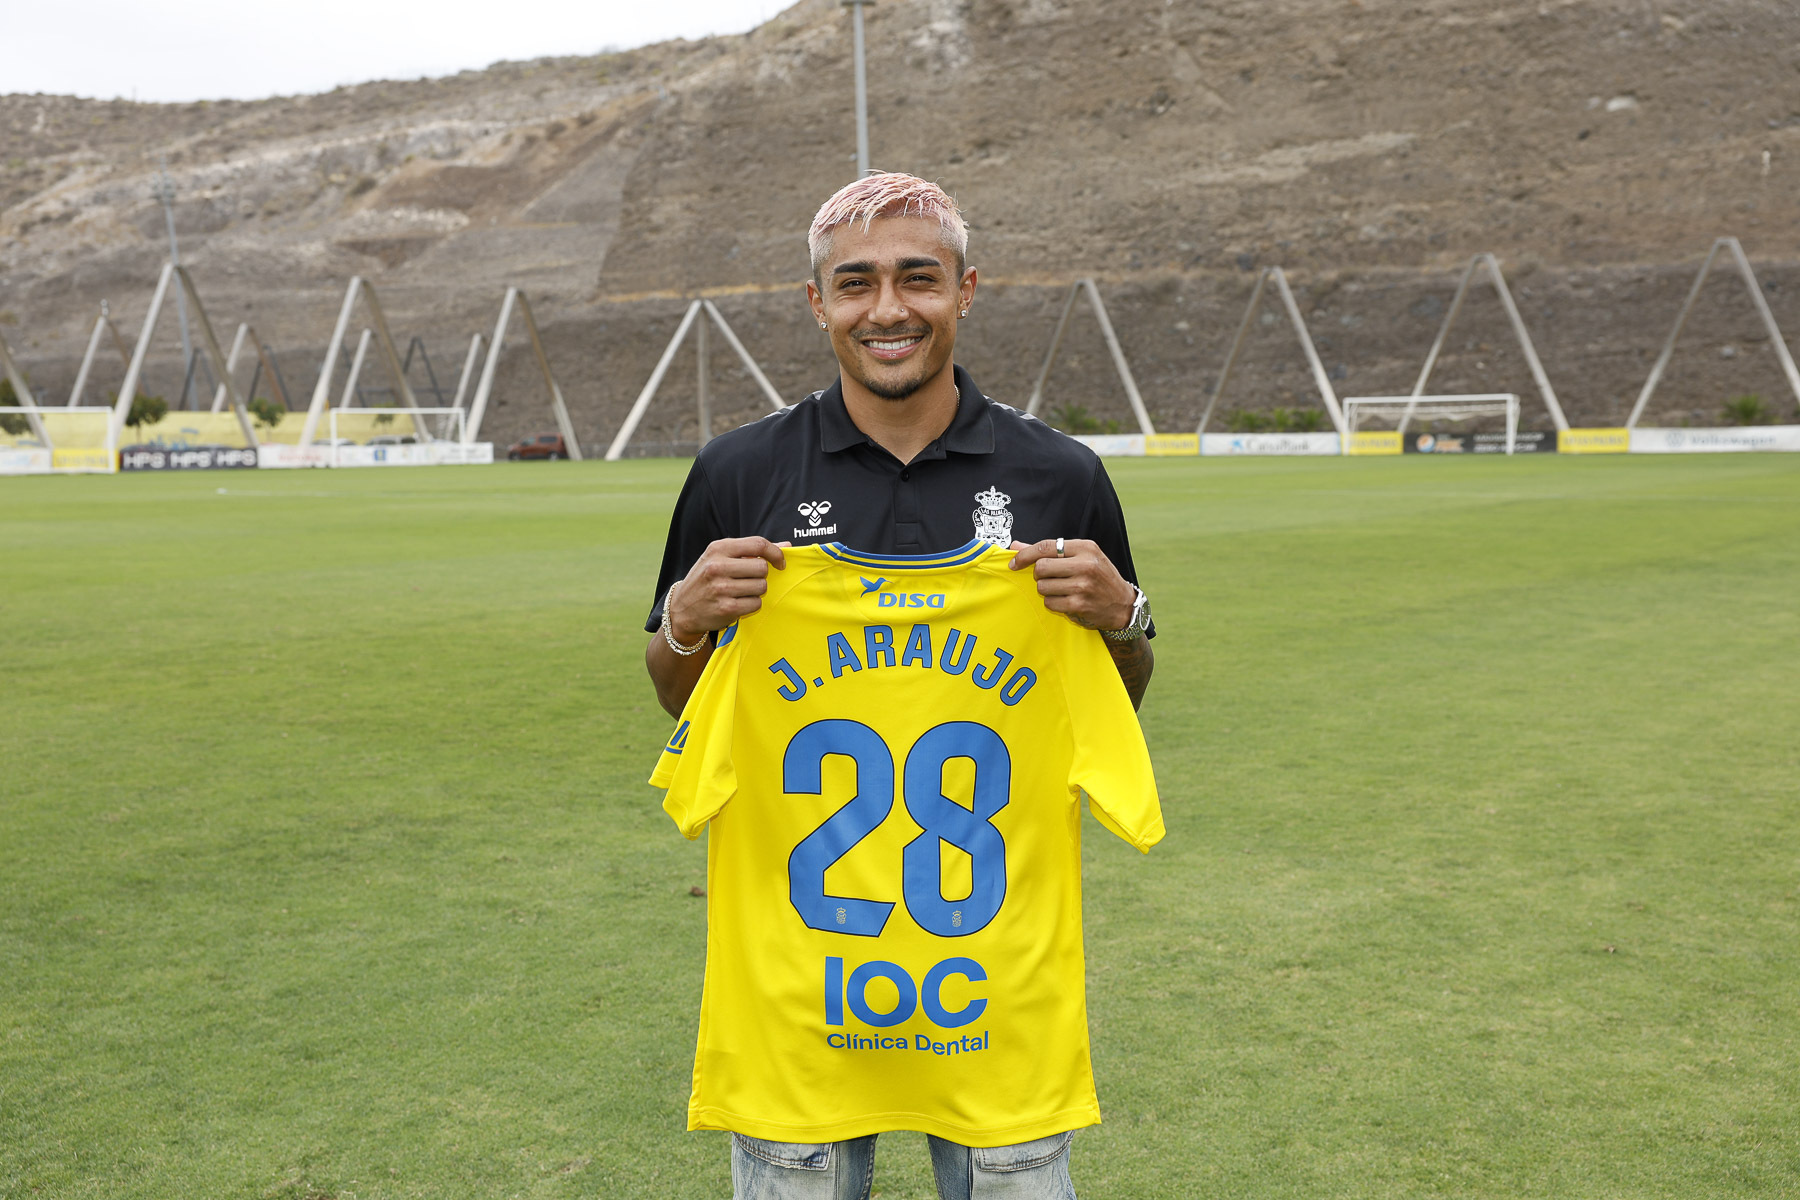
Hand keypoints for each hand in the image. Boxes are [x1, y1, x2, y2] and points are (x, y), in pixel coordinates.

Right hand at [669, 537, 786, 643]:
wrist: (682, 608)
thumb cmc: (706, 579)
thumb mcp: (721, 558)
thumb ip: (751, 551)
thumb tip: (786, 546)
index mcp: (718, 549)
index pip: (757, 544)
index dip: (775, 553)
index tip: (780, 562)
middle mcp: (717, 566)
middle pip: (762, 568)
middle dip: (761, 576)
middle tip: (749, 580)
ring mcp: (721, 588)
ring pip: (761, 587)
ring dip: (756, 591)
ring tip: (741, 592)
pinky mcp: (726, 608)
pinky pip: (756, 603)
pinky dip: (751, 604)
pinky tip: (738, 603)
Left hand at [1008, 538, 1135, 630]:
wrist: (1122, 603)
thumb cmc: (1099, 577)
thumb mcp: (1081, 557)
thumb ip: (1049, 551)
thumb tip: (1016, 545)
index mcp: (1085, 547)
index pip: (1045, 547)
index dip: (1024, 555)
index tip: (1014, 563)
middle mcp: (1085, 564)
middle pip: (1040, 567)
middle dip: (1039, 574)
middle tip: (1050, 577)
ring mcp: (1082, 586)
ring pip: (1042, 586)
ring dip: (1046, 590)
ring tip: (1061, 589)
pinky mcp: (1079, 604)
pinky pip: (1050, 602)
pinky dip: (1053, 602)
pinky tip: (1066, 600)